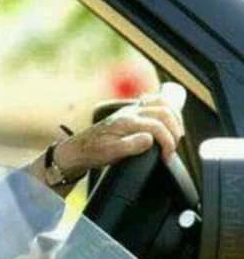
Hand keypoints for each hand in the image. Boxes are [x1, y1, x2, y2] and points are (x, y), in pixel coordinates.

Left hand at [54, 92, 184, 176]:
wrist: (81, 148)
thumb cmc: (95, 151)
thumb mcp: (111, 153)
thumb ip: (131, 146)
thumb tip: (150, 139)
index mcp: (126, 122)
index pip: (158, 127)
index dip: (168, 143)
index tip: (167, 157)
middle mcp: (130, 112)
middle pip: (164, 111)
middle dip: (175, 129)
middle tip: (173, 147)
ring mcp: (131, 110)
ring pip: (161, 103)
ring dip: (174, 116)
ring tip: (176, 133)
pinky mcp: (131, 112)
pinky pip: (152, 102)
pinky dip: (165, 107)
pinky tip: (168, 117)